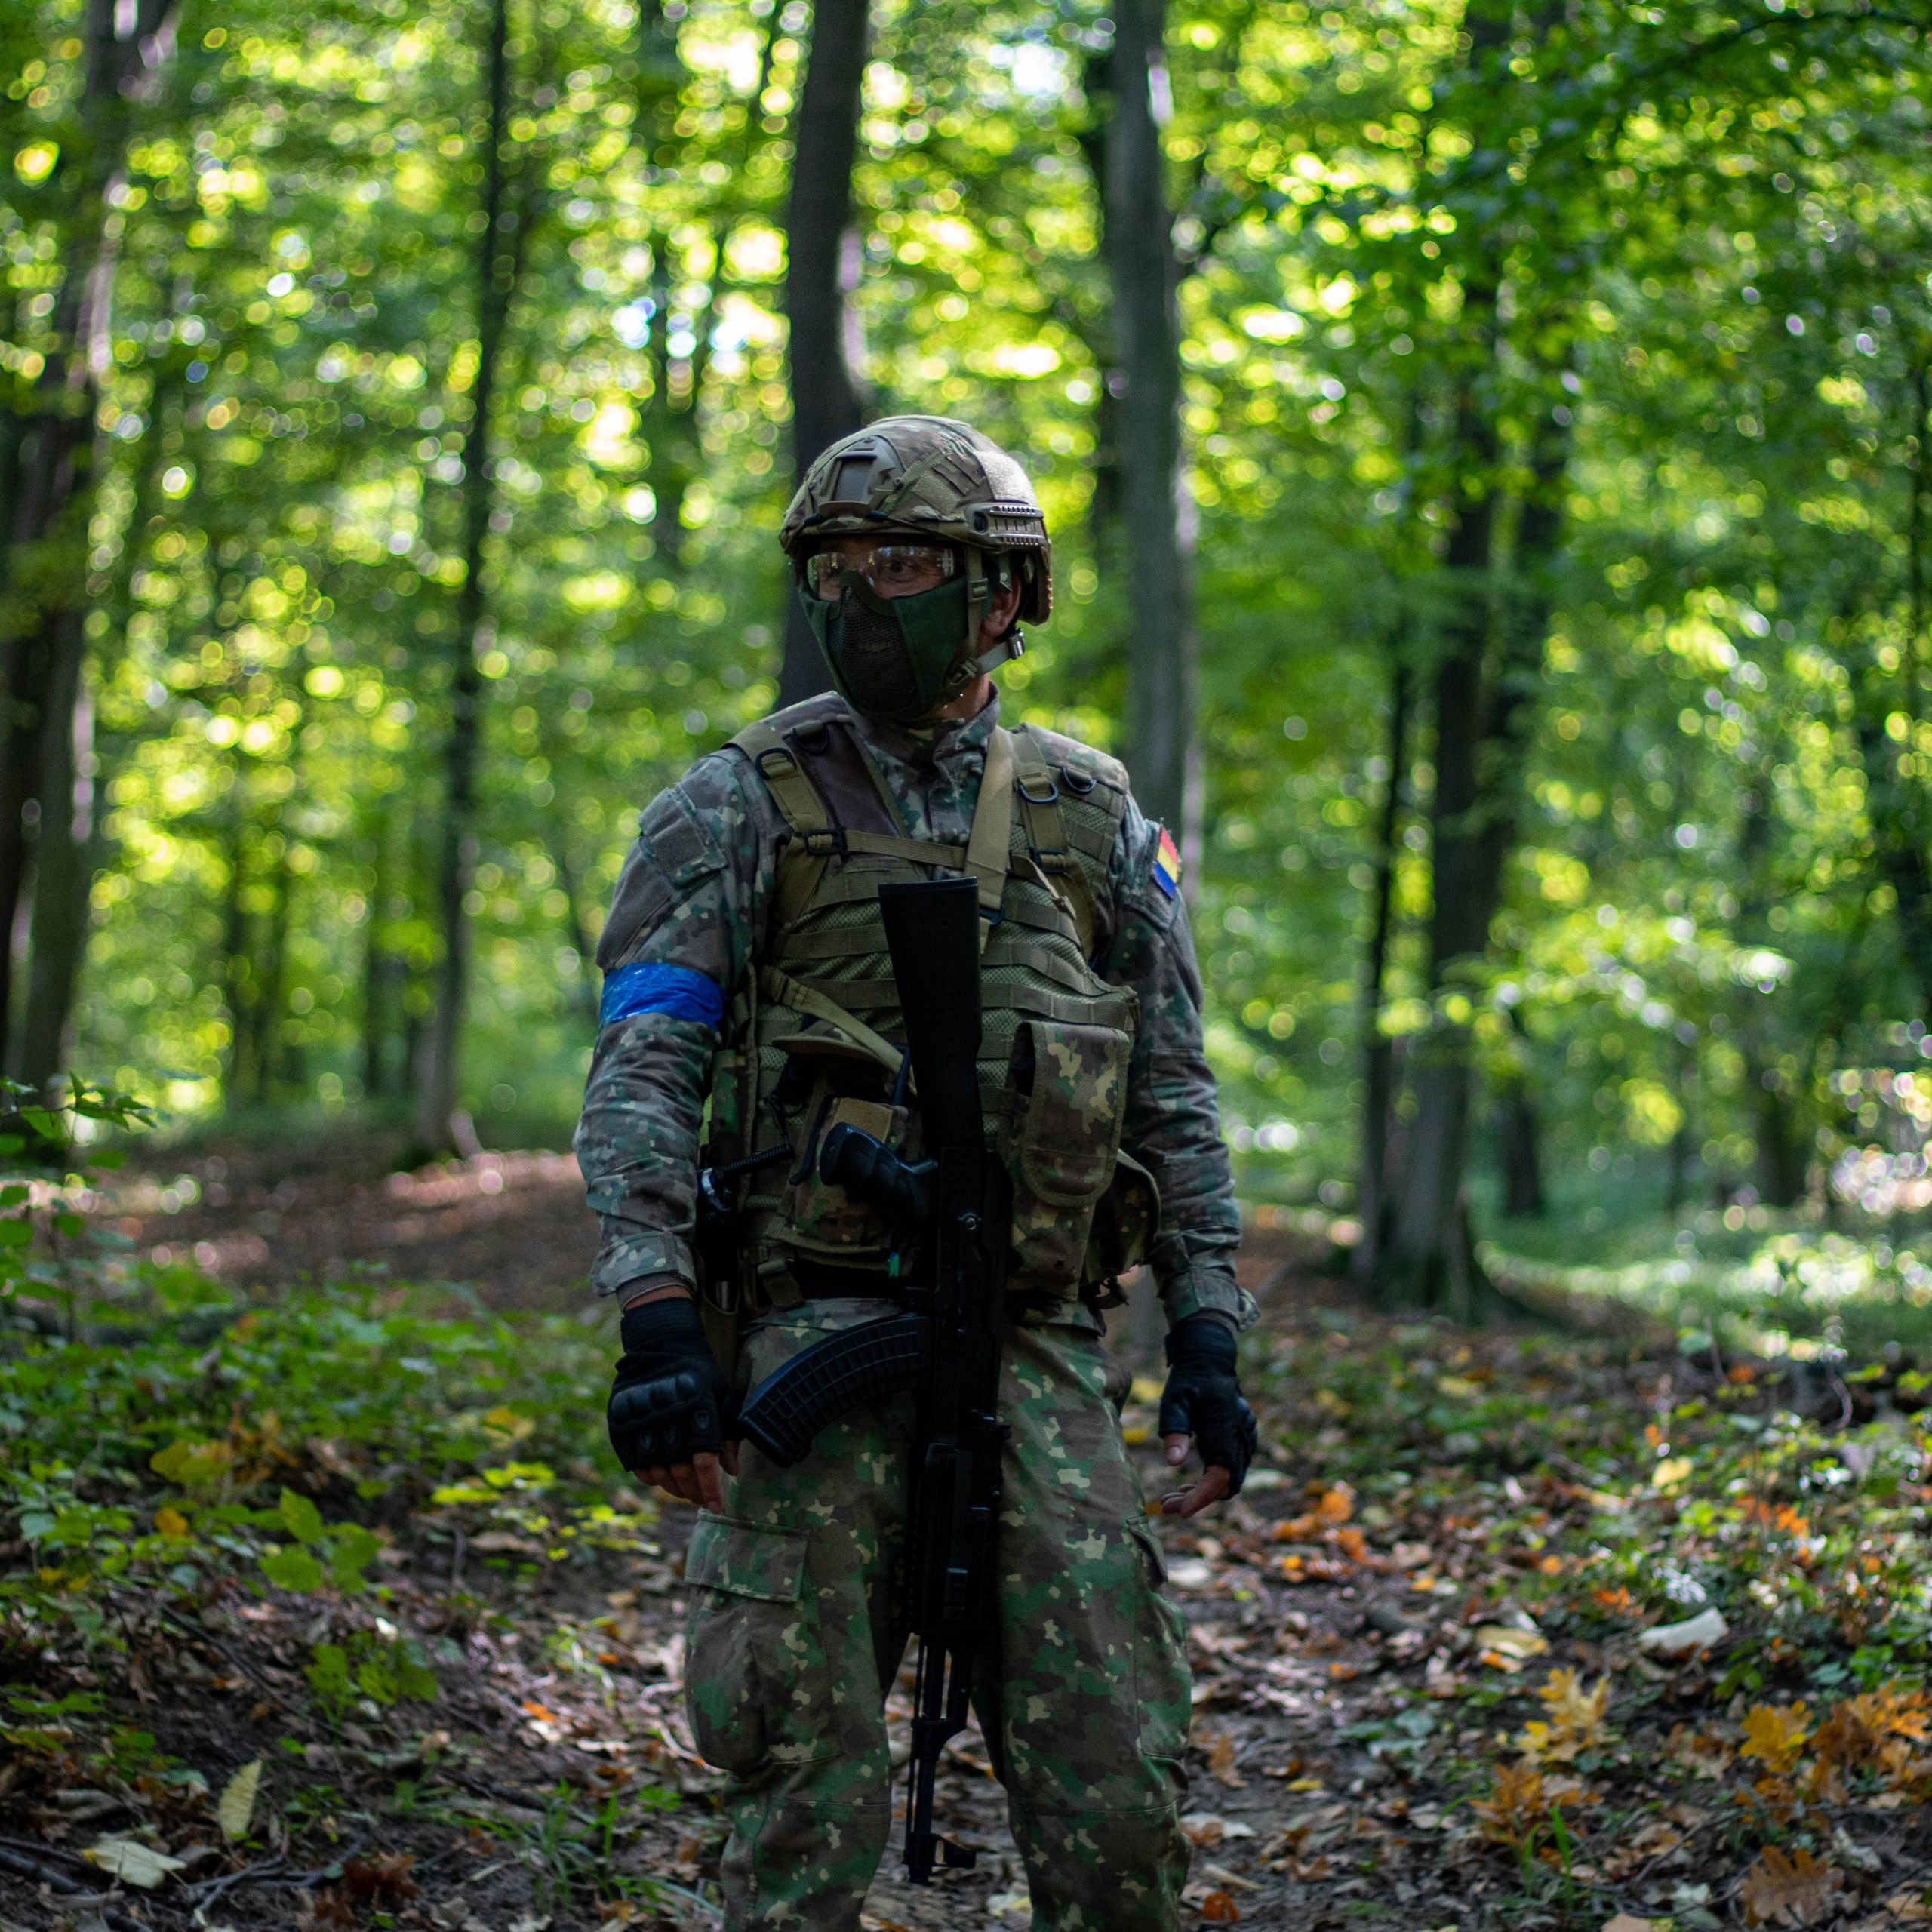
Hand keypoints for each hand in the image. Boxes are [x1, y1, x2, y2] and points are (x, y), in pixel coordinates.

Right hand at [607, 1295, 739, 1513]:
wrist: (661, 1344)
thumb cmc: (699, 1373)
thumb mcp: (723, 1396)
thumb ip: (730, 1432)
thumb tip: (732, 1471)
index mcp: (697, 1411)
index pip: (704, 1462)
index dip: (711, 1489)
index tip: (718, 1508)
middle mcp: (669, 1418)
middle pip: (680, 1471)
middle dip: (694, 1492)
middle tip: (702, 1500)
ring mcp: (642, 1422)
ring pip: (657, 1472)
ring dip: (672, 1488)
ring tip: (684, 1491)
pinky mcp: (622, 1424)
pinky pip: (635, 1463)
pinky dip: (649, 1477)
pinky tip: (661, 1478)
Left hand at [1156, 1314, 1256, 1516]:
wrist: (1211, 1361)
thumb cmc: (1189, 1380)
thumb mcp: (1175, 1400)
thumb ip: (1174, 1429)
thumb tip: (1173, 1463)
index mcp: (1224, 1427)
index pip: (1219, 1474)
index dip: (1202, 1496)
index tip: (1180, 1511)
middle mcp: (1240, 1437)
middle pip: (1226, 1484)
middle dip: (1197, 1500)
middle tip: (1165, 1505)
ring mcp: (1245, 1439)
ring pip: (1231, 1480)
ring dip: (1204, 1493)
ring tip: (1171, 1497)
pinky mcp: (1243, 1441)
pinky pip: (1232, 1471)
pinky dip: (1212, 1483)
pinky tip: (1188, 1484)